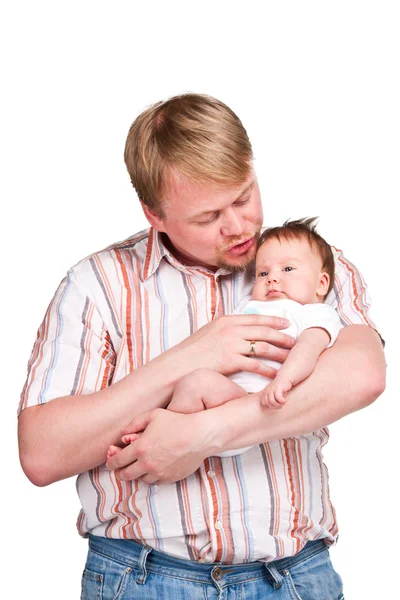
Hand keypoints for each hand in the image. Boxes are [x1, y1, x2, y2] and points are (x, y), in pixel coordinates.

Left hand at [105, 409, 209, 483]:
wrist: (200, 435)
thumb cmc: (177, 422)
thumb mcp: (153, 415)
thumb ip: (134, 423)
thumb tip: (123, 433)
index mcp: (140, 448)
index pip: (117, 461)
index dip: (111, 462)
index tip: (110, 461)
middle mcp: (147, 464)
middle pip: (125, 475)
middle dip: (120, 472)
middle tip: (120, 467)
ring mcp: (159, 473)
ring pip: (140, 480)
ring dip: (136, 474)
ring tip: (139, 465)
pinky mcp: (169, 478)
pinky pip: (155, 482)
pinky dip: (151, 476)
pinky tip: (153, 467)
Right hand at [174, 314, 294, 379]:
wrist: (178, 365)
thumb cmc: (191, 352)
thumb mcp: (208, 333)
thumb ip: (225, 330)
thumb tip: (240, 332)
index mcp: (226, 320)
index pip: (256, 318)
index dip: (274, 320)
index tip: (287, 323)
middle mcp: (231, 329)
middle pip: (264, 331)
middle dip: (283, 337)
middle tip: (295, 343)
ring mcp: (231, 344)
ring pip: (263, 347)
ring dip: (280, 353)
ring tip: (291, 359)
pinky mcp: (230, 361)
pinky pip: (255, 365)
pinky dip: (268, 370)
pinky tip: (276, 374)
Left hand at [261, 377, 292, 408]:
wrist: (285, 377)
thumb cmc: (280, 387)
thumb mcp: (274, 393)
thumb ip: (271, 399)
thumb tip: (273, 407)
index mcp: (265, 392)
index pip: (264, 403)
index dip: (271, 406)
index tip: (277, 405)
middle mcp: (267, 390)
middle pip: (268, 404)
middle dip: (275, 407)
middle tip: (281, 405)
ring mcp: (272, 389)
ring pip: (272, 402)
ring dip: (279, 404)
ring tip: (283, 403)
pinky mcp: (277, 388)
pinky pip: (278, 398)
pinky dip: (283, 401)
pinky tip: (285, 399)